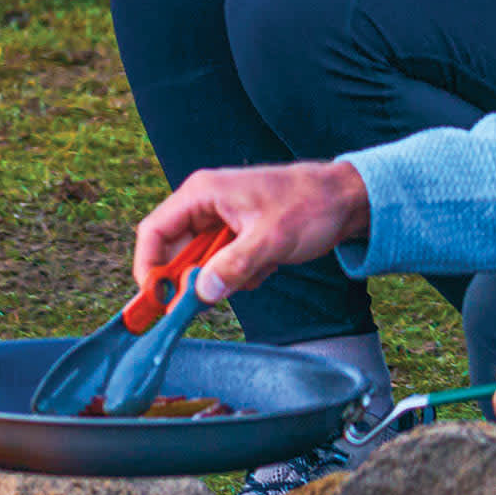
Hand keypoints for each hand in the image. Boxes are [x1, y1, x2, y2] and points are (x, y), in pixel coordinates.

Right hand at [133, 159, 369, 303]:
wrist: (348, 198)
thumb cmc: (310, 206)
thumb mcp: (270, 240)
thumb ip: (232, 267)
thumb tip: (200, 294)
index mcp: (201, 194)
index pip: (154, 232)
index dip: (148, 267)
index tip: (155, 299)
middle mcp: (204, 204)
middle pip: (175, 249)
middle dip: (191, 277)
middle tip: (205, 300)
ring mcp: (220, 218)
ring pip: (201, 259)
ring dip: (223, 276)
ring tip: (257, 270)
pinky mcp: (236, 232)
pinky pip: (222, 261)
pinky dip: (241, 273)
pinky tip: (267, 265)